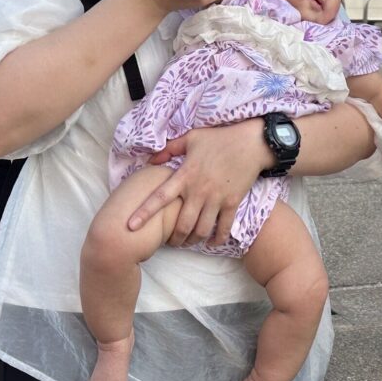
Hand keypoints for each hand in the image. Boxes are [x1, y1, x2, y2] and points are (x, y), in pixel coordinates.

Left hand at [127, 119, 267, 247]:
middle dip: (174, 239)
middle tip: (170, 243)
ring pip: (201, 230)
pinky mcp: (232, 203)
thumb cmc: (220, 138)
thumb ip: (169, 149)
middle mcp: (198, 191)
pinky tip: (211, 242)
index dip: (144, 213)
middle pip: (182, 224)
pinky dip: (216, 239)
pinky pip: (223, 228)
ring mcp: (216, 199)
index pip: (160, 198)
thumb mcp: (191, 138)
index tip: (129, 227)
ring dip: (192, 241)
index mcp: (185, 175)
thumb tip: (150, 160)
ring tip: (188, 243)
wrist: (251, 143)